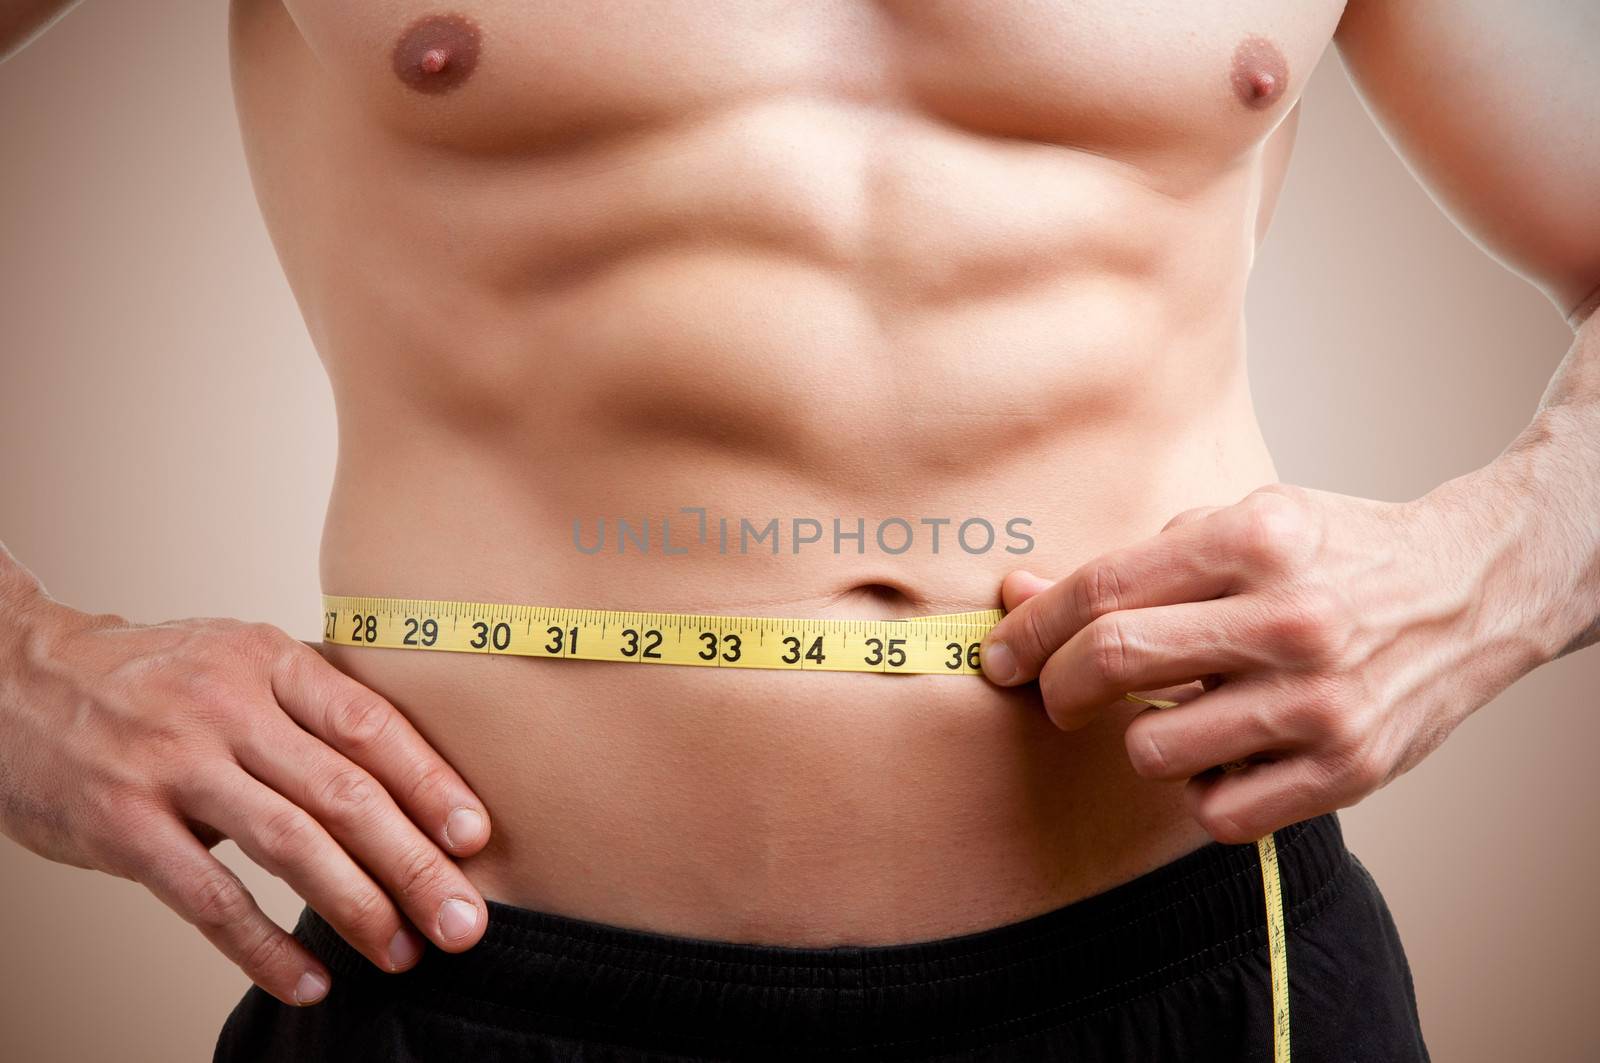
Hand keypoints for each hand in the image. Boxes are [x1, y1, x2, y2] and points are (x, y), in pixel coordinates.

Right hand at [0, 602, 492, 1005]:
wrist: (16, 681)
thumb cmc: (153, 679)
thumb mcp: (236, 662)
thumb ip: (311, 709)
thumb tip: (413, 781)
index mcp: (268, 660)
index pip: (370, 724)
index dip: (430, 783)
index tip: (475, 838)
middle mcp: (227, 705)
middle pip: (343, 793)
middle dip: (414, 864)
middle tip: (462, 920)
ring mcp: (173, 764)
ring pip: (288, 844)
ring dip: (356, 906)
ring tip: (403, 952)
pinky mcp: (124, 824)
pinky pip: (208, 897)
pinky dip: (262, 946)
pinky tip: (309, 979)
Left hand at [980, 481, 1553, 843]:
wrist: (1470, 591)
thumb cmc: (1331, 556)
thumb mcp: (1239, 526)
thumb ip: (1131, 566)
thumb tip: (1013, 594)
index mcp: (1254, 540)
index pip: (1102, 591)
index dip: (1029, 629)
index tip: (999, 655)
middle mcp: (1290, 619)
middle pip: (1113, 662)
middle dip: (1055, 686)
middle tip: (1055, 693)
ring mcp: (1322, 700)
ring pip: (1151, 749)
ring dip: (1139, 738)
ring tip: (1181, 710)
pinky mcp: (1349, 769)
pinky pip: (1215, 811)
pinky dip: (1202, 788)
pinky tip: (1227, 750)